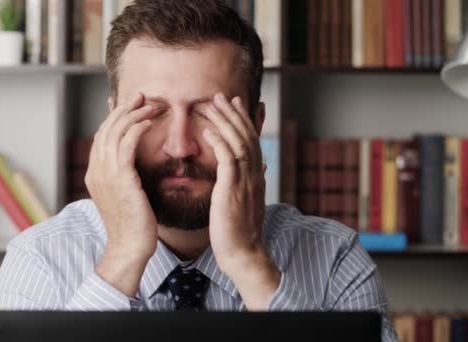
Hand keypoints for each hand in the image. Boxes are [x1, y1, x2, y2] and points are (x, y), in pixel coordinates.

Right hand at [85, 93, 158, 295]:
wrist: (129, 249)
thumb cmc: (133, 226)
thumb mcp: (126, 197)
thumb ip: (125, 178)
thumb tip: (134, 167)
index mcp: (96, 175)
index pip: (102, 136)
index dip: (115, 117)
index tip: (130, 105)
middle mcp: (97, 171)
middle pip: (106, 128)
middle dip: (123, 109)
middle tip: (141, 96)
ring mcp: (106, 174)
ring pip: (115, 131)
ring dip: (133, 114)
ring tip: (150, 104)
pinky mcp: (121, 179)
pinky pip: (126, 144)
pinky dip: (137, 128)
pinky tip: (150, 122)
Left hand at [202, 93, 279, 309]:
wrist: (242, 254)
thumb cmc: (239, 231)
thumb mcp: (247, 201)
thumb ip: (251, 182)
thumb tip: (260, 167)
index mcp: (257, 177)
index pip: (252, 141)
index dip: (244, 120)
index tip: (234, 104)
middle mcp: (255, 175)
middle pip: (247, 135)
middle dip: (234, 113)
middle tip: (222, 96)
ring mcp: (245, 182)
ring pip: (238, 142)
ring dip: (225, 121)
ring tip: (213, 104)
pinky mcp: (232, 190)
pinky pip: (227, 159)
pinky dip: (218, 142)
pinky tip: (207, 131)